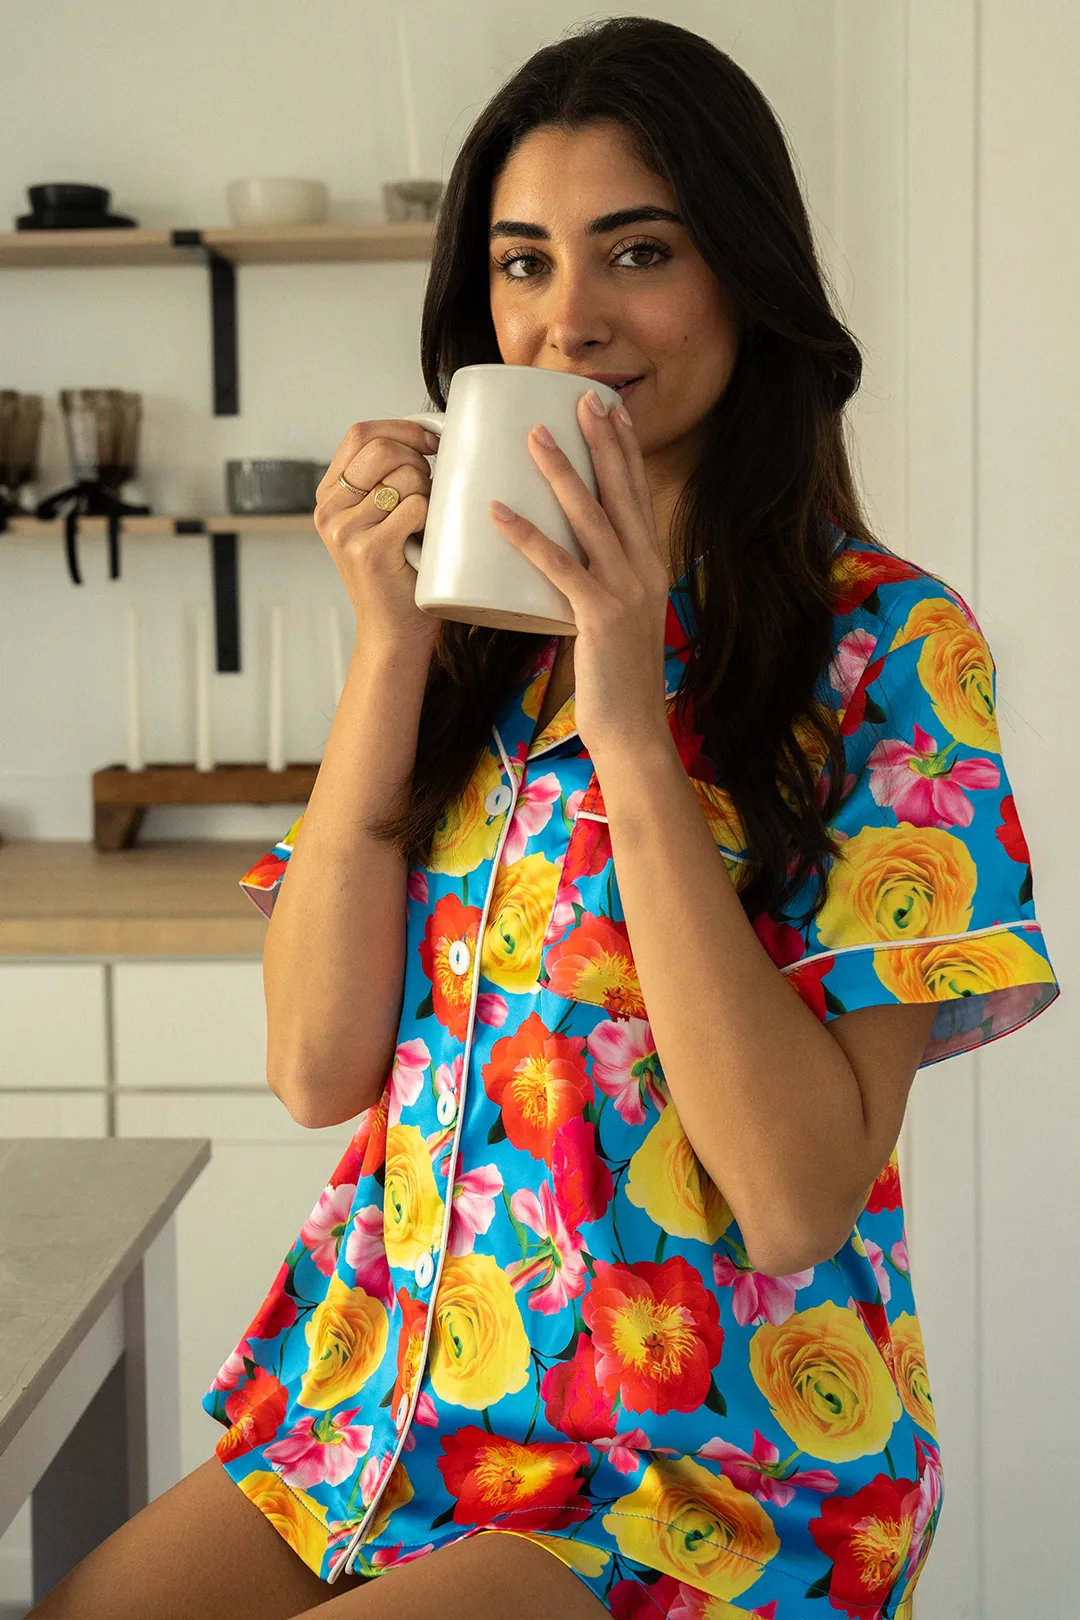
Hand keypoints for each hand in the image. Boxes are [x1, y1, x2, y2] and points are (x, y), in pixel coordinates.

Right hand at [314, 419, 440, 651]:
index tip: (431, 441)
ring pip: (405, 478)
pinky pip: (416, 507)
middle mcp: (329, 510)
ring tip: (422, 525)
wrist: (392, 632)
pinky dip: (431, 520)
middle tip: (428, 493)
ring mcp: (345, 531)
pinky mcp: (369, 550)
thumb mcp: (377, 519)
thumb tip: (429, 434)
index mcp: (329, 495)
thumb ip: (383, 479)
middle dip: (418, 462)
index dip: (402, 429)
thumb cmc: (397, 573)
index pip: (360, 434)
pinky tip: (424, 541)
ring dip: (428, 495)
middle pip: (382, 449)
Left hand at [489, 389, 671, 757]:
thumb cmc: (616, 680)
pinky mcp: (599, 616)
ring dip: (559, 473)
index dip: (625, 449)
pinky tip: (499, 513)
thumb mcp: (615, 620)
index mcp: (652, 567)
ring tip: (532, 436)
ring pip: (590, 518)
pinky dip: (527, 536)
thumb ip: (596, 587)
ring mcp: (626, 592)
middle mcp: (646, 570)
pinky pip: (558, 566)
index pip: (639, 495)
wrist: (633, 732)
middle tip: (581, 398)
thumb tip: (561, 561)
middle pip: (621, 492)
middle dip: (601, 440)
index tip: (608, 409)